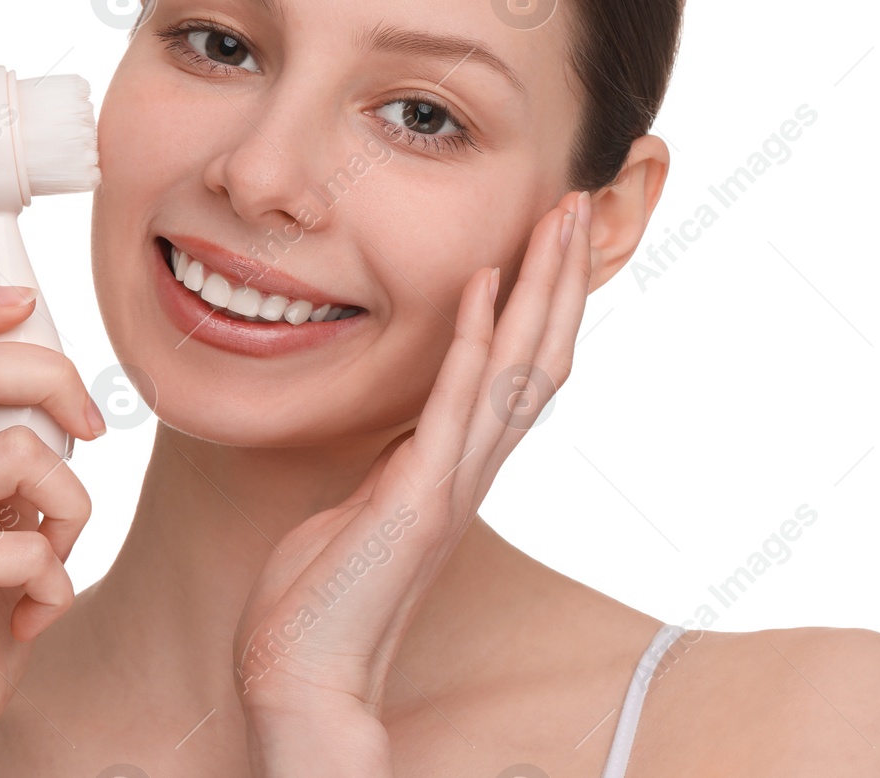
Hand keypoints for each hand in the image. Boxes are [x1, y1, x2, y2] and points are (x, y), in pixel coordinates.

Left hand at [232, 190, 593, 723]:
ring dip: (540, 289)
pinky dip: (474, 339)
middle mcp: (472, 470)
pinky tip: (482, 282)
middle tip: (577, 204)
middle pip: (541, 357)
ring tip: (556, 219)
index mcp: (459, 468)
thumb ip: (398, 463)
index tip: (547, 237)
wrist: (302, 674)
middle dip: (561, 278)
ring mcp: (452, 482)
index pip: (520, 370)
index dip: (542, 303)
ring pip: (519, 369)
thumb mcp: (365, 505)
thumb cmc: (320, 594)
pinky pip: (456, 404)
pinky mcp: (419, 497)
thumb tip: (409, 431)